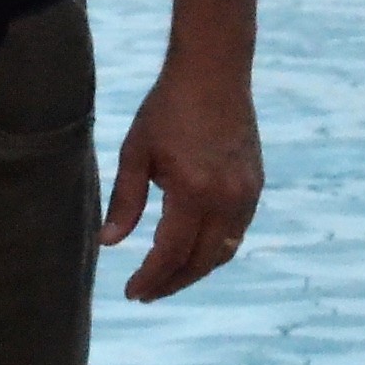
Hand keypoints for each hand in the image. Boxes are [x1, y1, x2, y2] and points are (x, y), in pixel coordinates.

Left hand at [101, 59, 262, 304]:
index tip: (132, 293)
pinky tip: (192, 250)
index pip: (170, 254)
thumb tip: (109, 244)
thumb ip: (124, 201)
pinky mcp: (255, 186)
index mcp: (193, 191)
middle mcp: (226, 199)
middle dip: (172, 283)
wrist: (214, 72)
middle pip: (200, 262)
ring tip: (167, 277)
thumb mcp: (136, 152)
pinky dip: (214, 249)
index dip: (150, 278)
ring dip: (195, 270)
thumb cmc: (168, 108)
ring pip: (223, 252)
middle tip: (146, 292)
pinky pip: (236, 233)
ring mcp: (246, 194)